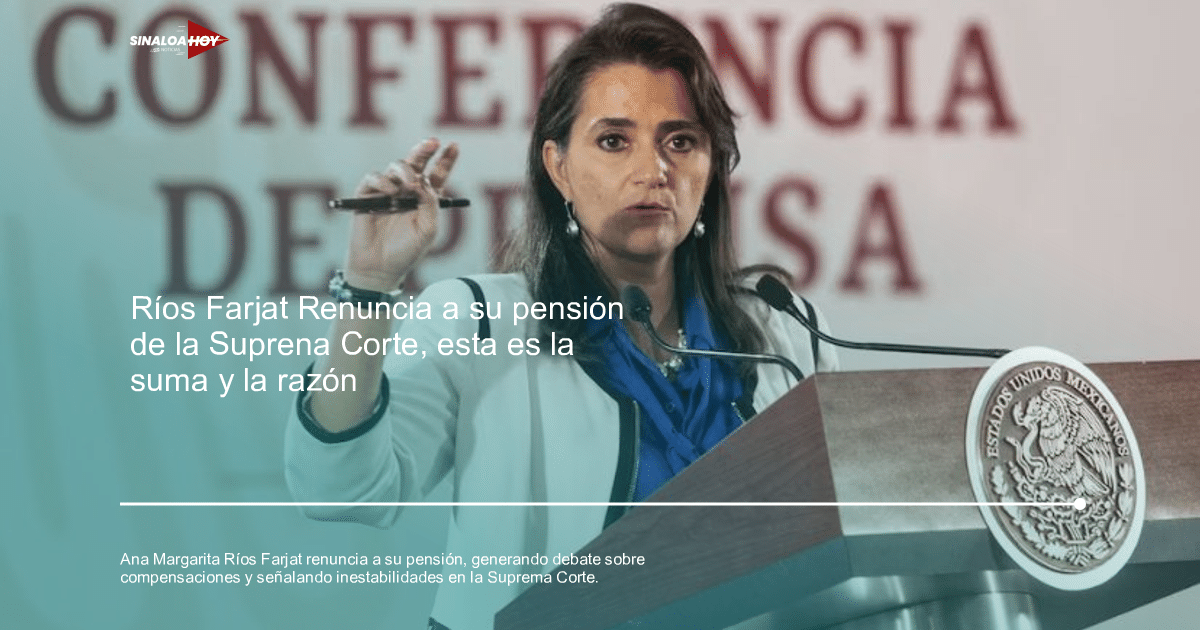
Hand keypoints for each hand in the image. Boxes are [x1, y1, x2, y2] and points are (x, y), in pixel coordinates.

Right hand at [343, 138, 459, 291]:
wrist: (381, 267)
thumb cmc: (407, 250)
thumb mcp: (428, 228)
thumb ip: (430, 203)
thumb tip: (423, 180)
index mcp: (425, 199)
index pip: (437, 174)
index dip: (445, 159)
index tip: (453, 145)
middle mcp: (406, 191)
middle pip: (416, 163)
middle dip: (425, 149)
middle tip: (433, 142)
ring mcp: (386, 191)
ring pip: (396, 166)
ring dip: (405, 170)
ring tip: (409, 184)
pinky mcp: (367, 195)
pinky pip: (374, 177)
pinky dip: (383, 180)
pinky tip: (391, 191)